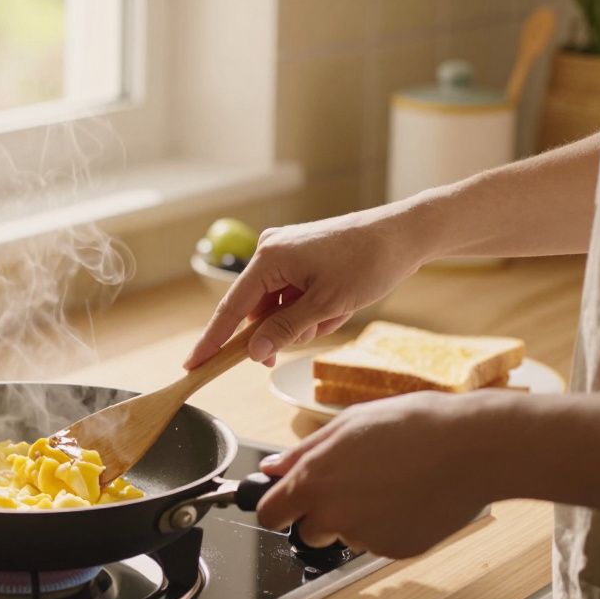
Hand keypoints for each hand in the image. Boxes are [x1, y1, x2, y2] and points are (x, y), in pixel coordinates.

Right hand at [184, 211, 425, 368]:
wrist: (406, 234)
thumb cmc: (369, 262)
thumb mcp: (327, 305)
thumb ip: (286, 330)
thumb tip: (253, 352)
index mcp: (269, 257)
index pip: (231, 308)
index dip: (212, 340)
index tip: (193, 364)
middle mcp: (270, 251)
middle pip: (258, 310)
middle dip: (285, 329)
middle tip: (319, 326)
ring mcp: (286, 252)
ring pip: (279, 308)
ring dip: (305, 320)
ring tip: (339, 308)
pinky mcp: (300, 256)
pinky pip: (293, 296)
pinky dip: (312, 309)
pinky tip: (339, 303)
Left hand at [255, 391, 513, 558]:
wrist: (473, 448)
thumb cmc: (412, 425)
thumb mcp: (347, 424)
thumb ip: (303, 452)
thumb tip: (273, 468)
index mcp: (313, 482)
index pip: (270, 514)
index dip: (278, 506)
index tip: (287, 502)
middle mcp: (333, 515)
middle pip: (307, 531)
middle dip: (321, 514)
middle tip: (354, 484)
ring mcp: (366, 537)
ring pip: (347, 536)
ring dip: (358, 519)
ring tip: (391, 483)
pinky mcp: (397, 550)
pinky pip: (380, 542)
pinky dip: (389, 526)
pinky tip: (410, 497)